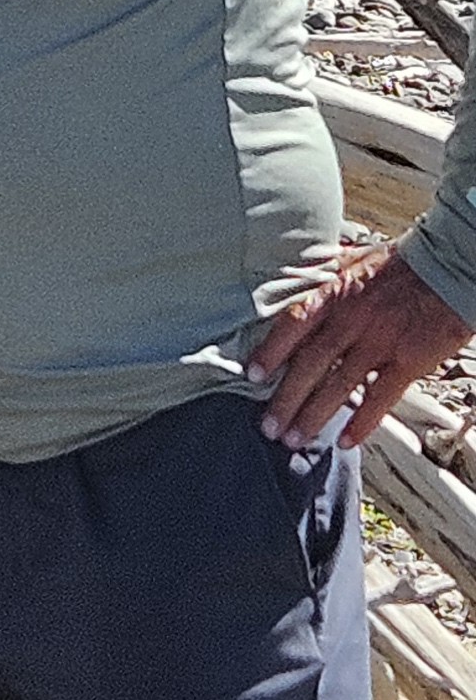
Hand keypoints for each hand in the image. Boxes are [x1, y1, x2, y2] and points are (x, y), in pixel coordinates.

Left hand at [255, 246, 473, 446]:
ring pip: (339, 386)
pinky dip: (363, 422)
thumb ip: (324, 272)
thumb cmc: (400, 264)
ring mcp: (380, 343)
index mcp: (335, 293)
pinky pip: (382, 397)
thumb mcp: (353, 258)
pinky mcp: (409, 362)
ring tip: (293, 438)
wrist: (447, 268)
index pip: (294, 324)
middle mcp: (352, 320)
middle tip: (267, 425)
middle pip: (311, 364)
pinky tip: (346, 441)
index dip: (271, 351)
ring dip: (314, 415)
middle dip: (286, 398)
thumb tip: (297, 273)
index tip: (252, 374)